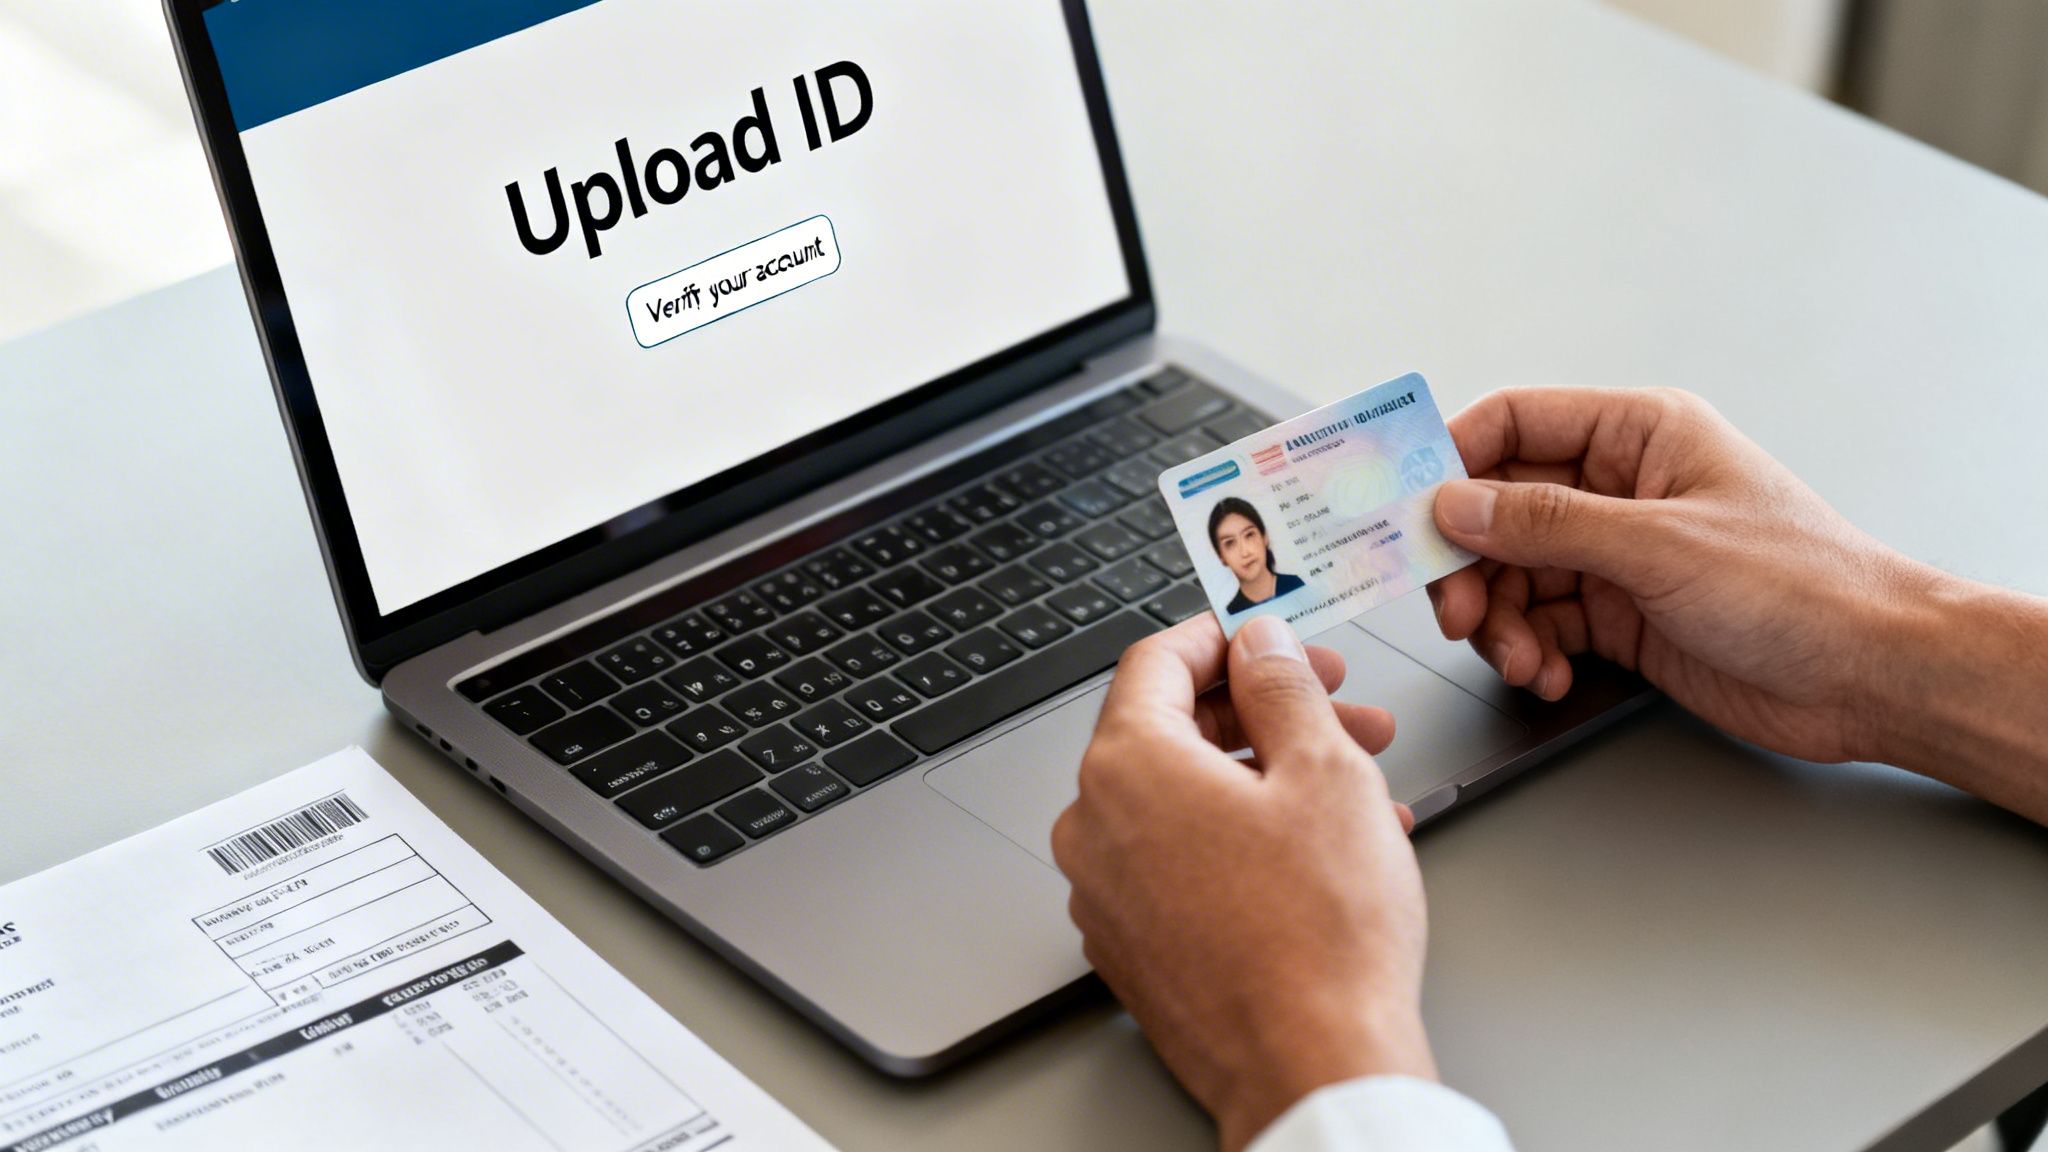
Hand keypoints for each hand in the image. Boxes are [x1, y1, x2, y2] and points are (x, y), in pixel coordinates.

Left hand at [1052, 614, 1430, 1151]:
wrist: (1311, 1069)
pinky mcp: (1131, 946)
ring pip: (1185, 801)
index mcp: (1126, 767)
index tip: (1273, 638)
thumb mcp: (1325, 771)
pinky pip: (1180, 862)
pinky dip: (1243, 840)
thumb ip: (1283, 686)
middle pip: (1172, 731)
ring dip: (1269, 779)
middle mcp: (1094, 827)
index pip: (1156, 661)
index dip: (1226, 638)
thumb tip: (1260, 642)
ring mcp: (1105, 894)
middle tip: (1343, 711)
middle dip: (1267, 714)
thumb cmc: (1320, 938)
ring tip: (1359, 789)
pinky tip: (1321, 852)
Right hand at [1427, 387, 1940, 763]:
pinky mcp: (1622, 616)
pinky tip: (1550, 673)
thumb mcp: (1662, 546)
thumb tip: (1457, 504)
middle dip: (1469, 564)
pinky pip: (1542, 624)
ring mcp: (1619, 554)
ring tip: (1520, 659)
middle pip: (1499, 510)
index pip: (1514, 423)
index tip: (1407, 509)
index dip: (1451, 460)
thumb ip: (1549, 523)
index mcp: (1639, 435)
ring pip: (1513, 575)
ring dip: (1500, 622)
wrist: (1873, 676)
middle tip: (1456, 610)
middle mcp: (1622, 489)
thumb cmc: (1806, 587)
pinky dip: (1531, 653)